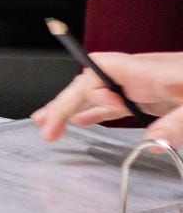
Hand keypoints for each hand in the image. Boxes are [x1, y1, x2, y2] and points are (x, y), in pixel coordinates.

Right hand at [32, 52, 182, 144]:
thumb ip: (177, 123)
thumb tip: (150, 141)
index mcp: (147, 71)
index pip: (97, 73)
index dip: (77, 93)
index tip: (67, 120)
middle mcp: (141, 76)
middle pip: (90, 83)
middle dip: (63, 102)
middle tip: (43, 125)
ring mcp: (146, 86)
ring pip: (100, 93)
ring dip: (73, 107)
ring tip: (48, 122)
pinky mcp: (155, 97)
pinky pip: (117, 102)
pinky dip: (97, 111)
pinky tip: (84, 120)